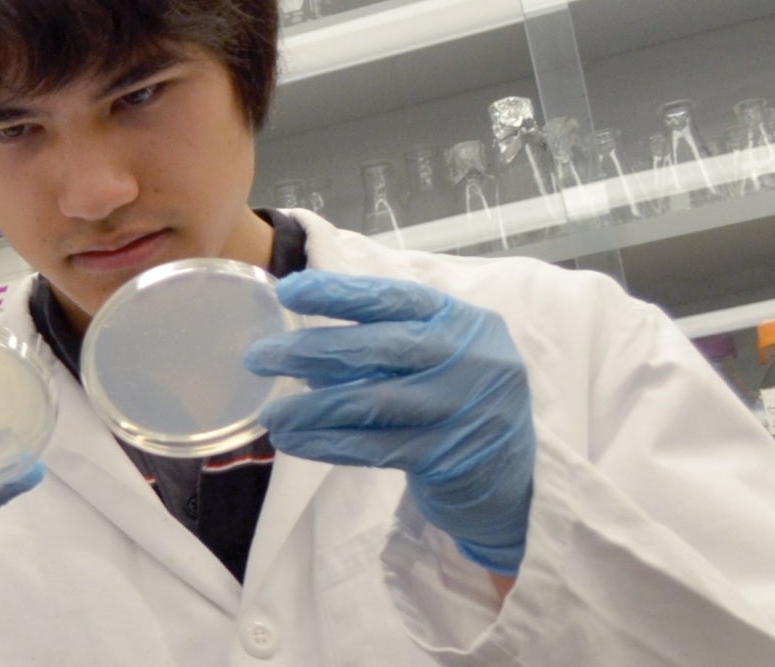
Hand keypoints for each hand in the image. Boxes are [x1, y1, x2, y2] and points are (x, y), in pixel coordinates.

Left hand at [245, 271, 534, 575]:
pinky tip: (296, 443)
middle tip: (259, 357)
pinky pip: (376, 447)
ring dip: (312, 408)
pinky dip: (330, 444)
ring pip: (373, 401)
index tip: (289, 291)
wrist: (515, 484)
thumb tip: (300, 346)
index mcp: (461, 321)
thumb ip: (382, 349)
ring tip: (270, 414)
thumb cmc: (459, 408)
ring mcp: (463, 408)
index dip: (339, 293)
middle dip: (312, 350)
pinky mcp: (450, 456)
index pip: (394, 298)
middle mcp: (469, 357)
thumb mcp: (435, 362)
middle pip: (379, 346)